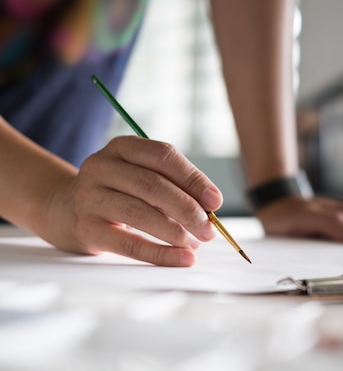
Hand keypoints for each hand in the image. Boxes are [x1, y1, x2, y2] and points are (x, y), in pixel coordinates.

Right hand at [47, 136, 222, 266]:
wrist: (64, 210)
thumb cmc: (118, 192)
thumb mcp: (140, 176)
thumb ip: (173, 186)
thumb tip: (210, 211)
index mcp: (122, 147)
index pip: (163, 156)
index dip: (193, 179)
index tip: (215, 201)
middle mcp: (101, 167)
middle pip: (153, 185)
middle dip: (187, 209)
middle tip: (209, 229)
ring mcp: (89, 197)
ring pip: (140, 213)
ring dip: (175, 231)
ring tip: (195, 243)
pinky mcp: (85, 228)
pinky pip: (129, 244)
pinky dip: (160, 253)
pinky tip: (181, 258)